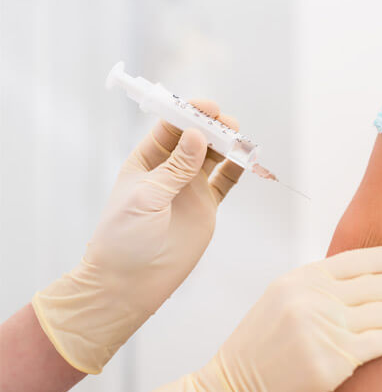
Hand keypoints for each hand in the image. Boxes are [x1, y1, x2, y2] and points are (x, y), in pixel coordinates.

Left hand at [32, 100, 241, 373]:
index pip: (170, 128)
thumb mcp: (145, 198)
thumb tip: (197, 136)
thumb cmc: (124, 238)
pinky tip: (247, 158)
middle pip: (196, 138)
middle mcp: (171, 169)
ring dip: (227, 144)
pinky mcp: (207, 206)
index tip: (207, 107)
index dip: (188, 114)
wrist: (129, 283)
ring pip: (214, 156)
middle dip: (213, 126)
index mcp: (147, 160)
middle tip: (229, 125)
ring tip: (241, 140)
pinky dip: (237, 168)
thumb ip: (174, 168)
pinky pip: (226, 181)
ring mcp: (190, 188)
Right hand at [134, 244, 381, 391]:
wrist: (231, 391)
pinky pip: (377, 343)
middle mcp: (311, 299)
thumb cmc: (257, 350)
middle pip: (375, 284)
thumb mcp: (281, 301)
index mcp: (299, 279)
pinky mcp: (331, 362)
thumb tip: (364, 279)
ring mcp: (321, 329)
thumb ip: (318, 288)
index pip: (356, 260)